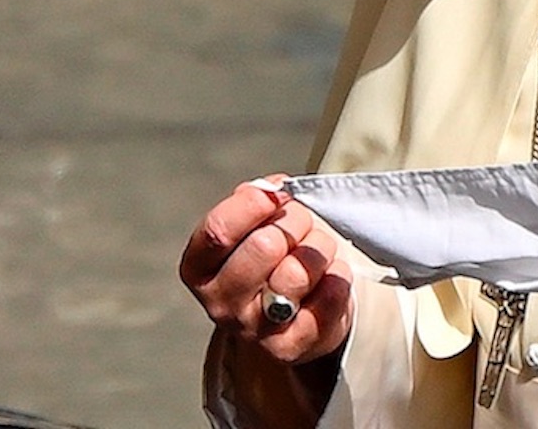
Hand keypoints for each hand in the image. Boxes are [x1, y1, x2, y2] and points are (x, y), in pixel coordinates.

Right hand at [179, 176, 353, 366]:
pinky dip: (338, 278)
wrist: (298, 312)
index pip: (218, 230)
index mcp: (199, 270)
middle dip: (295, 223)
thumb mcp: (255, 225)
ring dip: (318, 250)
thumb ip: (256, 201)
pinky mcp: (291, 347)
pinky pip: (328, 296)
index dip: (255, 202)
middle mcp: (219, 304)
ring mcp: (254, 330)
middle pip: (264, 245)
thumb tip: (271, 189)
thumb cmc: (273, 257)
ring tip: (317, 253)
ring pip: (298, 271)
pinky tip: (329, 279)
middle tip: (303, 226)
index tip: (280, 192)